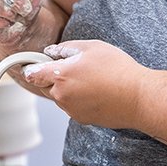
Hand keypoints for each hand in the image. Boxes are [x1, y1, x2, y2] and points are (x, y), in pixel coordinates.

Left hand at [24, 39, 147, 128]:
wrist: (138, 97)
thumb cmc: (117, 69)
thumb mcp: (92, 47)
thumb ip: (66, 48)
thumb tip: (51, 52)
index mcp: (61, 76)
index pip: (33, 74)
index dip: (29, 67)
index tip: (28, 64)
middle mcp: (62, 96)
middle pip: (47, 85)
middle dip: (54, 76)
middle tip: (75, 65)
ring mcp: (72, 110)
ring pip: (61, 95)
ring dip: (68, 87)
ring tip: (92, 76)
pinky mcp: (83, 119)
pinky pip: (73, 105)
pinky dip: (80, 97)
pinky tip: (98, 89)